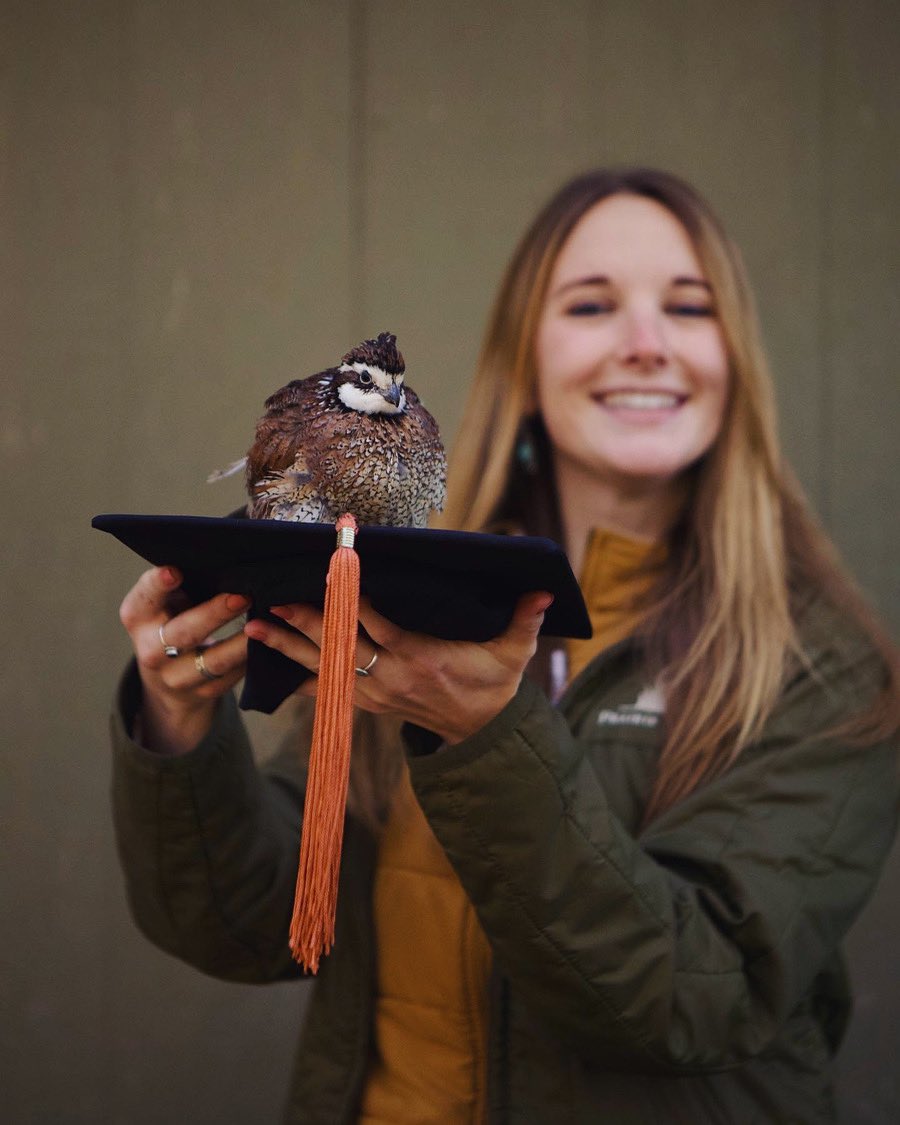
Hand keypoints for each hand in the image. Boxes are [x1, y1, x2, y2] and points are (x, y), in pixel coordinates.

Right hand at [118, 566, 249, 754]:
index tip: (174, 571)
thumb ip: (184, 583)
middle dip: (214, 614)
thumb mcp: (169, 602)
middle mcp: (151, 650)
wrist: (169, 679)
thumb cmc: (176, 620)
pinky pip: (232, 676)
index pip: (144, 599)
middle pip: (183, 632)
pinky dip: (251, 658)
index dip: (158, 585)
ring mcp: (177, 677)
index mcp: (138, 618)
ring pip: (213, 661)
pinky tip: (269, 642)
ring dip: (241, 642)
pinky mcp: (204, 693)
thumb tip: (224, 554)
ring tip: (263, 623)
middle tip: (242, 596)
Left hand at [243, 591, 552, 743]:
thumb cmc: (494, 683)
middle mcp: (390, 676)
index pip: (379, 623)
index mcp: (420, 657)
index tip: (334, 568)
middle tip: (275, 597)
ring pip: (323, 667)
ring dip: (288, 645)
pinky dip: (296, 675)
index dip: (354, 596)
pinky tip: (268, 660)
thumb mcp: (514, 653)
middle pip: (339, 644)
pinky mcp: (367, 703)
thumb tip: (544, 590)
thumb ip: (525, 620)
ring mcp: (374, 693)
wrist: (480, 732)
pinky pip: (324, 689)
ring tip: (254, 626)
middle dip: (305, 620)